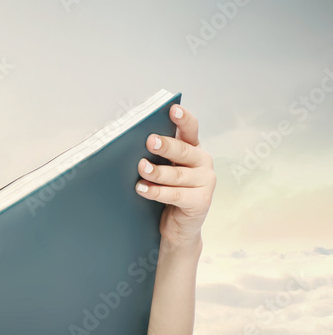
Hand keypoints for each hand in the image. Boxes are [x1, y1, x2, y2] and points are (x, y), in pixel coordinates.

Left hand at [135, 104, 215, 248]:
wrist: (178, 226)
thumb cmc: (166, 188)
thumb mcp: (163, 167)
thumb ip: (155, 154)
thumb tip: (129, 140)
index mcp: (192, 147)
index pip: (190, 128)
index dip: (183, 118)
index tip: (173, 109)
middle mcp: (202, 162)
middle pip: (183, 150)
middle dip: (165, 145)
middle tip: (150, 141)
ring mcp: (205, 182)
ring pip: (176, 175)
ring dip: (157, 172)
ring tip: (141, 168)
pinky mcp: (202, 202)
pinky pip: (176, 195)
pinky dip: (156, 192)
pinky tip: (141, 188)